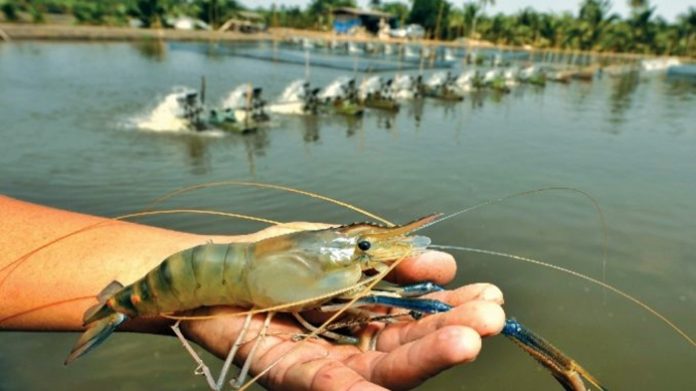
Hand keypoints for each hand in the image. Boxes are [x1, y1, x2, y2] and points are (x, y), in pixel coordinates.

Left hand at [182, 223, 505, 390]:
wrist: (217, 265)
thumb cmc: (278, 257)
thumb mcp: (343, 247)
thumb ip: (390, 258)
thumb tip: (445, 264)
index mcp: (367, 316)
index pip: (420, 319)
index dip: (454, 310)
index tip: (491, 295)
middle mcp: (351, 345)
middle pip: (407, 347)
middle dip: (450, 332)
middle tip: (491, 318)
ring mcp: (322, 362)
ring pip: (378, 367)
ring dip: (421, 356)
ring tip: (464, 342)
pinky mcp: (288, 371)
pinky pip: (324, 384)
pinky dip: (352, 390)